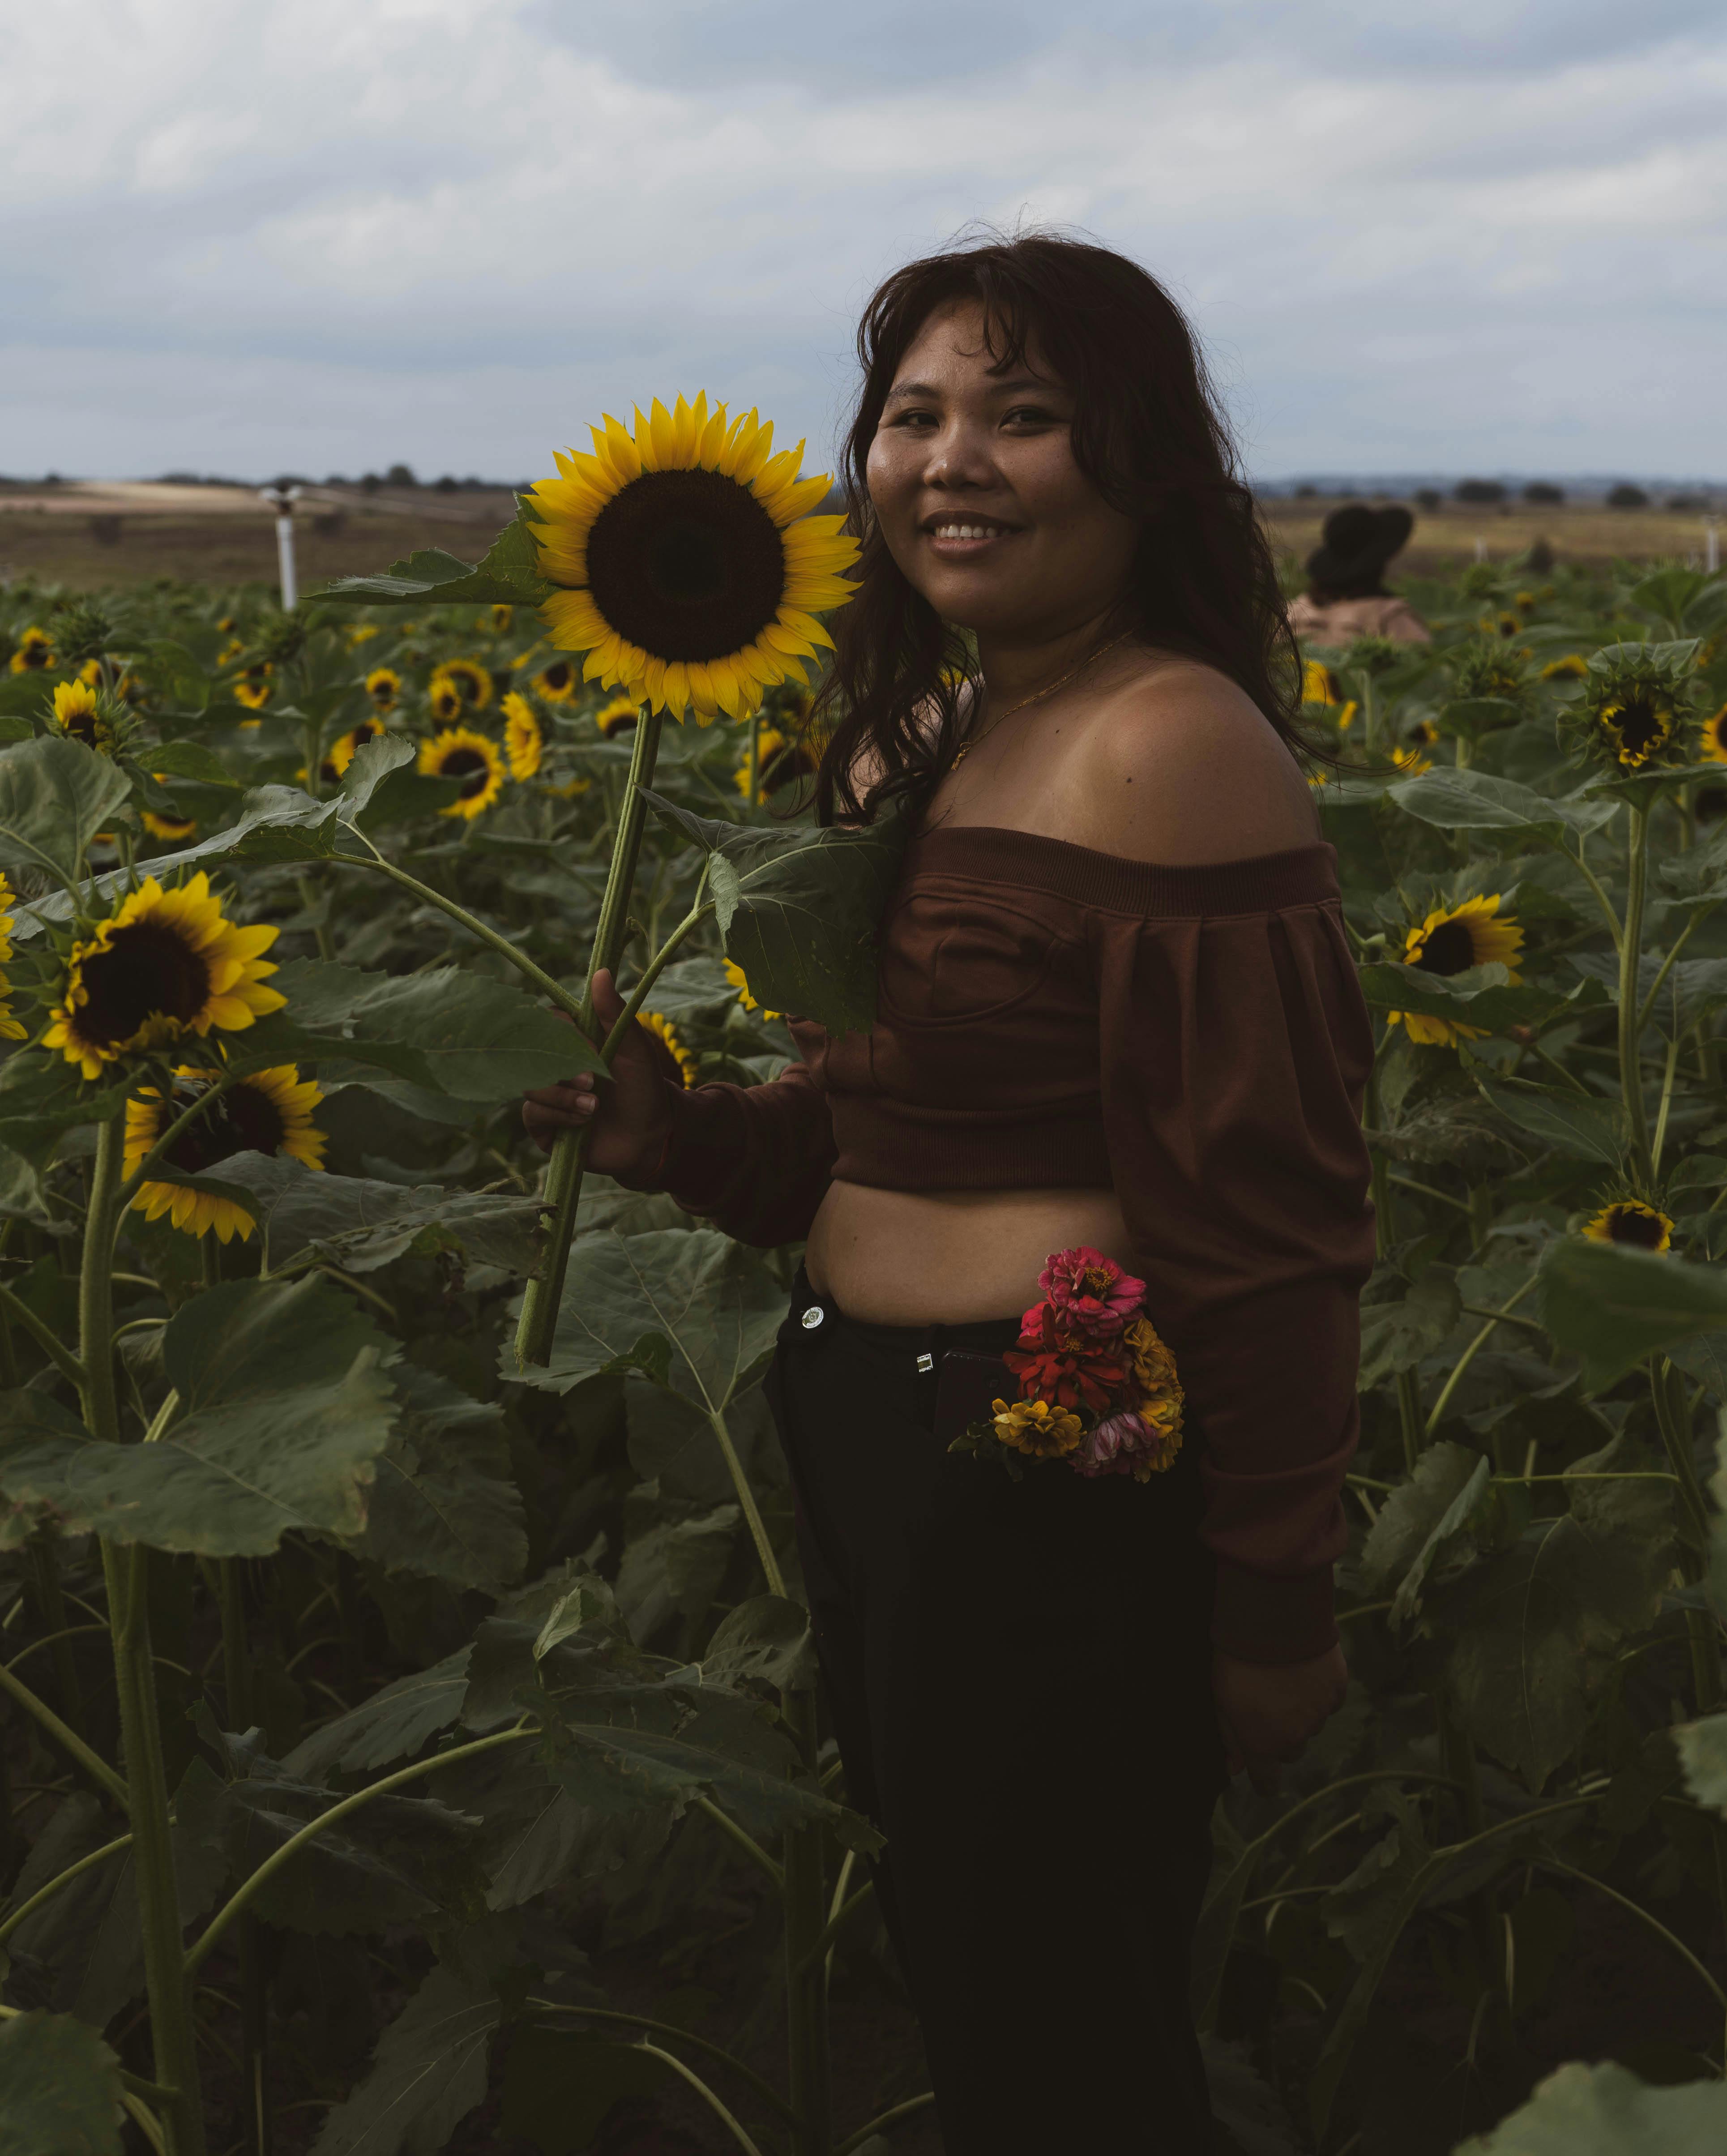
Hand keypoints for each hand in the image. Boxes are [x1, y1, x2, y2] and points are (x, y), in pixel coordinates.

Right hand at [520, 969, 674, 1183]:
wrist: (651, 1137)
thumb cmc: (644, 1087)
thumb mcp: (635, 1049)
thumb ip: (615, 1013)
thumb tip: (601, 973)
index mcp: (571, 1041)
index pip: (545, 1022)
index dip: (562, 1033)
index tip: (591, 1047)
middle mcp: (553, 1065)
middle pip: (529, 1054)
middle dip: (562, 1069)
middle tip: (592, 1081)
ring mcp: (545, 1095)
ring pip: (530, 1086)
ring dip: (563, 1095)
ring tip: (594, 1106)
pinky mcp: (542, 1125)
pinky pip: (533, 1113)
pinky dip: (560, 1116)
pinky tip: (585, 1122)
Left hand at [1213, 1644, 1347, 1791]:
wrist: (1274, 1622)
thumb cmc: (1238, 1660)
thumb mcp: (1220, 1699)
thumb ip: (1230, 1737)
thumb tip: (1234, 1767)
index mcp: (1263, 1744)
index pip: (1267, 1781)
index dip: (1264, 1780)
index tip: (1262, 1774)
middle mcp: (1296, 1737)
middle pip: (1290, 1750)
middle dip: (1281, 1736)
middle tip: (1267, 1705)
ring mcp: (1320, 1714)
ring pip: (1311, 1724)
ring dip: (1300, 1711)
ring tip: (1284, 1678)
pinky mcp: (1337, 1691)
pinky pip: (1328, 1700)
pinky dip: (1318, 1691)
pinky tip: (1304, 1668)